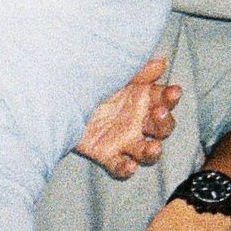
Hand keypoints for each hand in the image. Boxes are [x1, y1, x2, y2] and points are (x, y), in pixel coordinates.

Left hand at [76, 57, 178, 178]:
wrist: (58, 96)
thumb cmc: (91, 81)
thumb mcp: (115, 73)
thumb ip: (138, 71)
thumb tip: (161, 63)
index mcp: (143, 99)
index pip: (164, 99)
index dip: (171, 97)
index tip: (173, 93)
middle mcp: (137, 121)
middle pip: (162, 127)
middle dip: (165, 122)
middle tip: (159, 113)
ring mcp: (123, 140)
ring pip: (146, 150)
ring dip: (153, 151)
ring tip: (153, 147)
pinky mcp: (106, 154)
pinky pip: (119, 165)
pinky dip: (126, 168)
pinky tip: (129, 165)